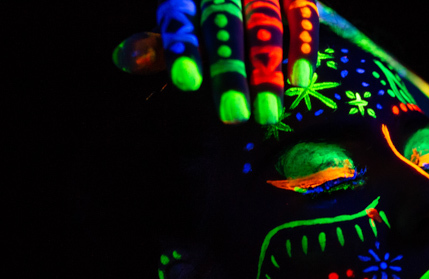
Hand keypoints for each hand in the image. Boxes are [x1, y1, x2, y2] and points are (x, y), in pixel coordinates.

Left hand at [112, 0, 320, 124]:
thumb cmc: (210, 25)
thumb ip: (164, 46)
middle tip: (234, 116)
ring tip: (267, 114)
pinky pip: (303, 16)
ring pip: (265, 25)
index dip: (184, 49)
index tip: (187, 84)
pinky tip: (301, 80)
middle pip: (225, 27)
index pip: (180, 17)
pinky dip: (303, 47)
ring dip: (267, 71)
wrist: (251, 0)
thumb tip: (125, 60)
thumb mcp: (184, 28)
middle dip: (230, 73)